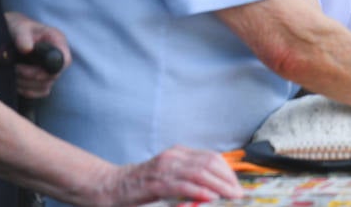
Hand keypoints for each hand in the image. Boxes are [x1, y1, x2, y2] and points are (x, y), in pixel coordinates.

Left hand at [4, 12, 71, 98]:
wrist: (10, 31)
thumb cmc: (17, 27)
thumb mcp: (18, 27)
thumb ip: (22, 36)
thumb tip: (27, 49)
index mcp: (56, 41)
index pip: (64, 61)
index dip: (49, 70)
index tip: (27, 69)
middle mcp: (57, 55)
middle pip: (53, 77)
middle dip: (31, 77)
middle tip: (14, 70)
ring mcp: (50, 68)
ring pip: (45, 86)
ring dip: (26, 85)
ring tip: (12, 75)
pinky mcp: (42, 78)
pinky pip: (41, 92)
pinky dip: (28, 91)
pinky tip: (16, 83)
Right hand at [106, 145, 241, 204]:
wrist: (111, 186)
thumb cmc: (141, 184)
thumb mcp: (169, 174)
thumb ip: (188, 177)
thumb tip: (213, 188)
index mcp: (179, 153)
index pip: (211, 157)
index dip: (227, 171)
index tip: (236, 184)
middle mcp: (174, 157)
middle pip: (209, 163)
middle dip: (227, 178)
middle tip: (238, 192)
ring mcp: (164, 168)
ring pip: (199, 173)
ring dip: (219, 185)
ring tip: (230, 195)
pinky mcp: (155, 183)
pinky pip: (182, 186)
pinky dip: (199, 191)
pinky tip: (210, 197)